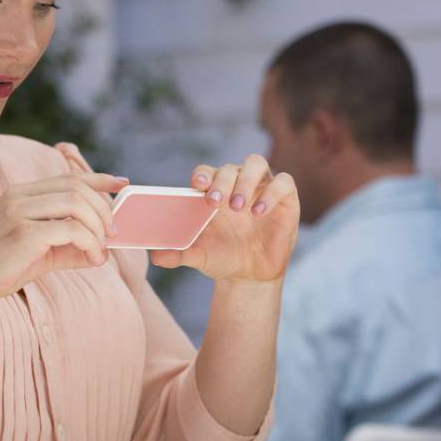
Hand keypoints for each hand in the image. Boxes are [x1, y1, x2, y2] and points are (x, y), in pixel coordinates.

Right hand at [0, 172, 130, 313]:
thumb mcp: (37, 253)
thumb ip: (67, 245)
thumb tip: (101, 249)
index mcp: (20, 194)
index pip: (68, 177)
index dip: (98, 179)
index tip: (122, 184)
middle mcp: (19, 196)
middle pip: (77, 188)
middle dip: (103, 210)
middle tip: (112, 235)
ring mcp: (20, 213)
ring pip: (77, 205)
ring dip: (98, 229)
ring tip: (101, 252)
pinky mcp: (23, 234)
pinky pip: (71, 230)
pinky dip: (89, 244)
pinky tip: (91, 260)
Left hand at [149, 154, 298, 282]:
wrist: (250, 275)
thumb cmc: (222, 257)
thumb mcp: (199, 257)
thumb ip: (178, 254)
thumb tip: (155, 256)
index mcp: (214, 192)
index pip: (206, 172)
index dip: (202, 175)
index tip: (197, 187)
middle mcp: (237, 184)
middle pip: (230, 167)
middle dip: (222, 181)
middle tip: (215, 203)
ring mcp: (262, 188)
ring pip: (256, 164)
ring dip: (245, 181)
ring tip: (238, 207)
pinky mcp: (285, 198)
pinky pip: (283, 183)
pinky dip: (271, 193)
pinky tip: (260, 212)